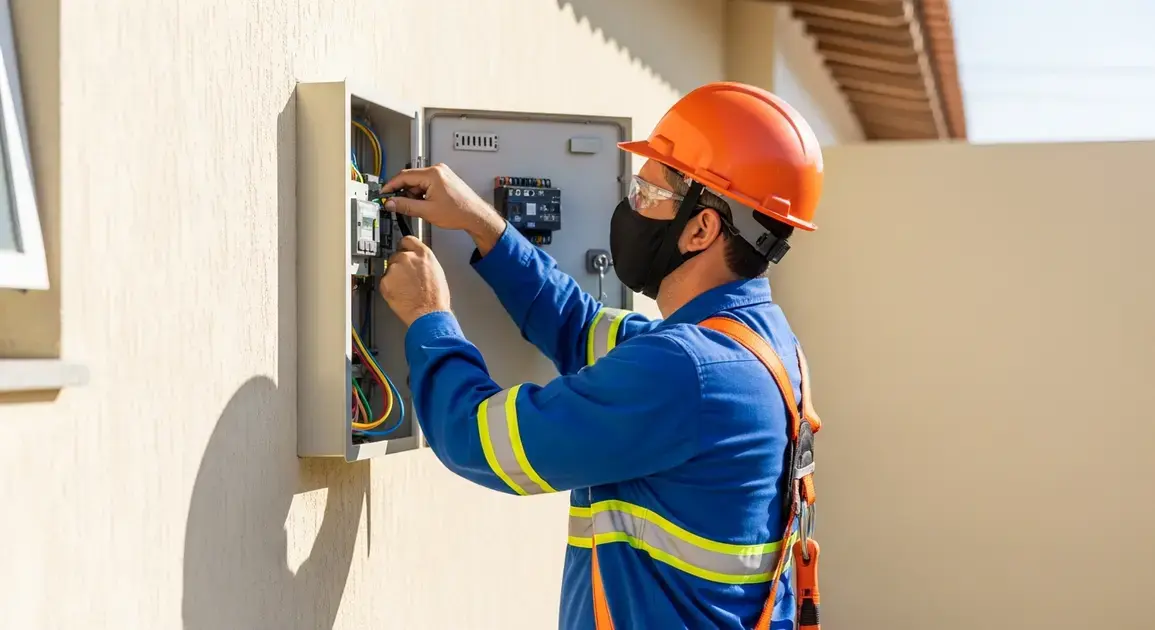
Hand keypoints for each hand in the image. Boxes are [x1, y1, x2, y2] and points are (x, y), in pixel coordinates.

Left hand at [379, 236, 451, 326]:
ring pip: (390, 269)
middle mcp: (408, 258)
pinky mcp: (385, 281)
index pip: (408, 240)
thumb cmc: (436, 299)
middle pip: (397, 255)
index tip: (402, 248)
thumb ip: (424, 263)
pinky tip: (400, 295)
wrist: (428, 313)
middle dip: (400, 266)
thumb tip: (419, 265)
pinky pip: (384, 282)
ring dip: (395, 277)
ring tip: (405, 290)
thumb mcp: (437, 273)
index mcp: (423, 254)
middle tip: (406, 279)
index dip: (404, 245)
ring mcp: (395, 269)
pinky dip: (389, 287)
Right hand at [381, 163, 505, 254]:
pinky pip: (426, 184)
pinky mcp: (444, 179)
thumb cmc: (459, 212)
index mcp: (432, 174)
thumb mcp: (427, 211)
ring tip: (419, 208)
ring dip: (414, 195)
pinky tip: (426, 204)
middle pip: (411, 179)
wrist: (475, 216)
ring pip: (418, 182)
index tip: (383, 193)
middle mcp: (437, 170)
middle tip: (398, 205)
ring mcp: (442, 174)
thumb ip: (406, 206)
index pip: (404, 176)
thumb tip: (391, 203)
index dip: (391, 186)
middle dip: (403, 192)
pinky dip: (422, 194)